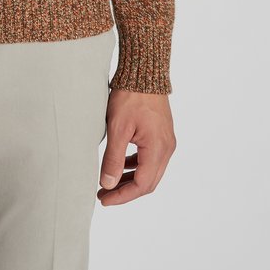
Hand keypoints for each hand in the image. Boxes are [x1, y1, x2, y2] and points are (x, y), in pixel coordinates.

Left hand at [97, 87, 176, 204]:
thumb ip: (113, 158)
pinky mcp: (162, 133)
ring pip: (150, 171)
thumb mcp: (118, 128)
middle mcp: (167, 148)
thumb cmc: (130, 95)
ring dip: (130, 179)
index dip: (122, 196)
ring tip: (109, 183)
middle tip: (103, 195)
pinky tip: (122, 165)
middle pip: (148, 182)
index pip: (141, 185)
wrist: (143, 70)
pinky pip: (150, 158)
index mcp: (158, 149)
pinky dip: (136, 165)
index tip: (103, 199)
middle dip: (125, 190)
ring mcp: (166, 141)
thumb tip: (108, 184)